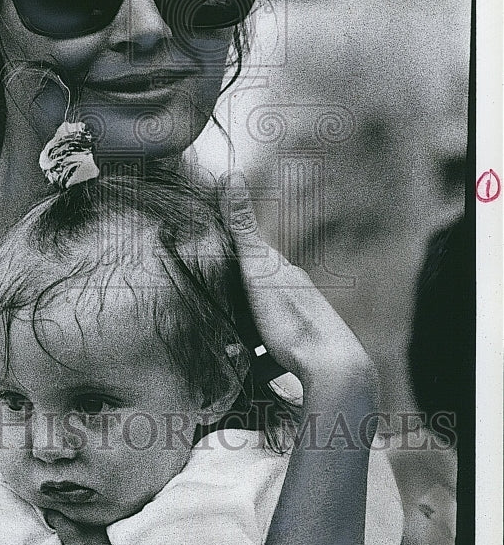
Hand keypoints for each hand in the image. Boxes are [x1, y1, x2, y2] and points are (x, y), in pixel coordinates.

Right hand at [217, 169, 377, 392]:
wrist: (333, 369)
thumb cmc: (292, 320)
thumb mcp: (259, 271)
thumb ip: (243, 229)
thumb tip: (232, 174)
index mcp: (283, 272)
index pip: (254, 254)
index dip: (233, 253)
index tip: (211, 254)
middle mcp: (295, 293)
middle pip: (261, 288)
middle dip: (239, 293)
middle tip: (212, 300)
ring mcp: (302, 323)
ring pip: (267, 321)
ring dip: (248, 328)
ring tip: (225, 340)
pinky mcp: (302, 354)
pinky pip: (275, 354)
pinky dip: (260, 358)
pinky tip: (248, 370)